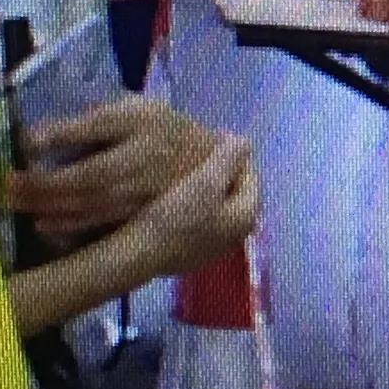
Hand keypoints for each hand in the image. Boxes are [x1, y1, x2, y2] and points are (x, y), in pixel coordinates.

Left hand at [6, 97, 208, 237]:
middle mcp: (145, 156)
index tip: (26, 141)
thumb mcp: (135, 108)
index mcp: (141, 121)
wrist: (210, 163)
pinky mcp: (146, 216)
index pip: (99, 126)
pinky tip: (44, 225)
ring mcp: (147, 191)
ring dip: (50, 206)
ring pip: (94, 203)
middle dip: (44, 183)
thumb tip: (42, 131)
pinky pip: (104, 224)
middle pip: (91, 174)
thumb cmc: (159, 129)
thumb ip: (98, 116)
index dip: (62, 134)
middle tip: (6, 184)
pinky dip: (72, 226)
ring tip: (15, 203)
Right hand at [132, 136, 261, 279]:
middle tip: (201, 148)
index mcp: (246, 218)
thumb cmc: (176, 215)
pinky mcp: (188, 254)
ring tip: (185, 166)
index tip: (217, 134)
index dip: (237, 153)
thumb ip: (230, 157)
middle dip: (222, 169)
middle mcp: (234, 237)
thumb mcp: (206, 179)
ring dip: (205, 186)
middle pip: (233, 192)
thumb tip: (244, 143)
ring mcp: (210, 248)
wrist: (137, 255)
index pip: (251, 177)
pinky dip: (191, 202)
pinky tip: (171, 193)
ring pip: (215, 206)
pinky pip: (197, 218)